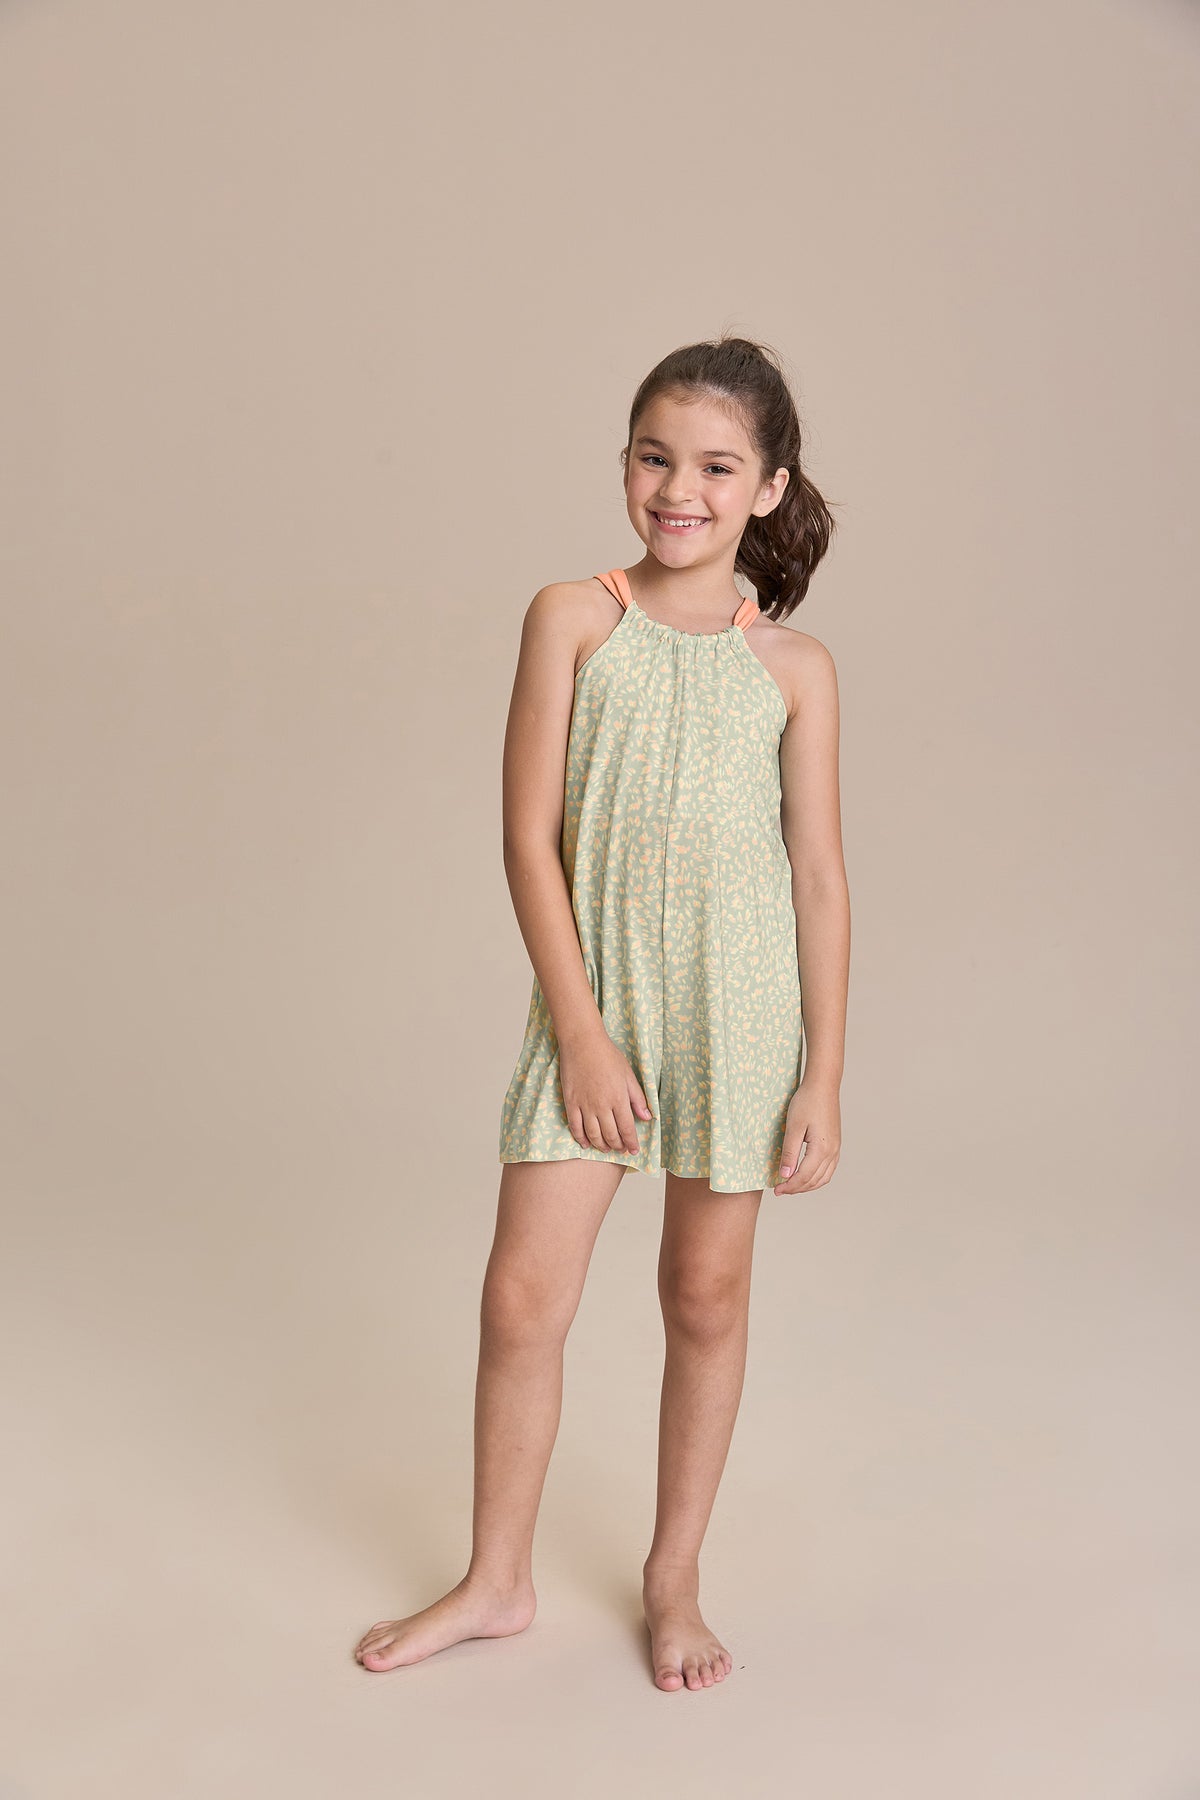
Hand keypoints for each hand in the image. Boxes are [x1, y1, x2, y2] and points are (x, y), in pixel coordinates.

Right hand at [558, 1028, 652, 1154]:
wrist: (583, 1043)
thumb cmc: (608, 1056)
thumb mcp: (629, 1075)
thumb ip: (638, 1098)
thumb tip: (647, 1117)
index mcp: (619, 1099)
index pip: (627, 1129)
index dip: (631, 1143)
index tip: (634, 1150)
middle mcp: (602, 1106)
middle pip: (610, 1135)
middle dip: (617, 1146)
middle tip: (621, 1150)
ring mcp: (585, 1105)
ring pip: (593, 1134)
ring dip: (601, 1145)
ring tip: (606, 1149)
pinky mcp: (571, 1103)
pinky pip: (575, 1127)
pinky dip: (580, 1138)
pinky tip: (585, 1144)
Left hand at [773, 1078, 840, 1194]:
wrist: (823, 1086)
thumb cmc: (807, 1102)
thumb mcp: (794, 1127)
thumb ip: (790, 1153)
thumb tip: (785, 1176)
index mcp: (822, 1149)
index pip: (804, 1177)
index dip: (789, 1186)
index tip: (776, 1190)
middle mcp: (832, 1152)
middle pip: (814, 1181)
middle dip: (797, 1189)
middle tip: (780, 1190)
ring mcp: (836, 1149)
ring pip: (824, 1178)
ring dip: (807, 1185)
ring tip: (791, 1186)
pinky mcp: (836, 1144)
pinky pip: (828, 1170)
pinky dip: (816, 1178)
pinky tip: (805, 1175)